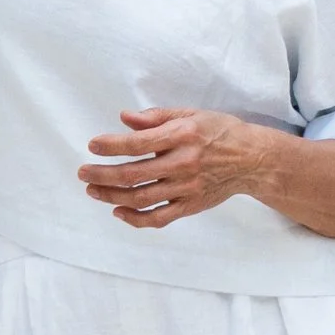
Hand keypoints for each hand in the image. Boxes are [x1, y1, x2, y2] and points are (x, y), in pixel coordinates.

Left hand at [80, 107, 277, 228]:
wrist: (252, 159)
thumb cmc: (219, 132)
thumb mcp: (190, 114)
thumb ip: (156, 117)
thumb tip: (124, 118)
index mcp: (182, 136)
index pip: (138, 143)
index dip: (111, 146)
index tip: (93, 146)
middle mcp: (183, 164)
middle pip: (134, 174)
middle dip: (102, 174)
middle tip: (83, 173)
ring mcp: (186, 188)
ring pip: (142, 198)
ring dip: (112, 196)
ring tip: (93, 190)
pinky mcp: (190, 205)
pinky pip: (159, 218)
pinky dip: (136, 219)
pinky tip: (118, 211)